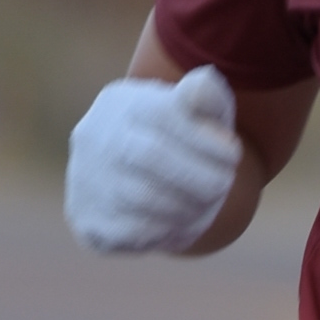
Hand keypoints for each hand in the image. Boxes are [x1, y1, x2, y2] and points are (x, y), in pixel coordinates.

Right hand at [64, 63, 241, 252]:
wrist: (127, 175)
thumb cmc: (174, 138)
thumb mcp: (193, 110)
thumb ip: (205, 95)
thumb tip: (204, 87)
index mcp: (121, 103)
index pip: (165, 115)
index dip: (206, 139)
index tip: (233, 156)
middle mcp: (95, 137)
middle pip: (151, 156)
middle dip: (199, 176)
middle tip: (223, 186)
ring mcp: (86, 180)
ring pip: (143, 198)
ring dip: (188, 207)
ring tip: (205, 207)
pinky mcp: (88, 220)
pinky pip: (133, 232)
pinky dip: (167, 232)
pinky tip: (181, 225)